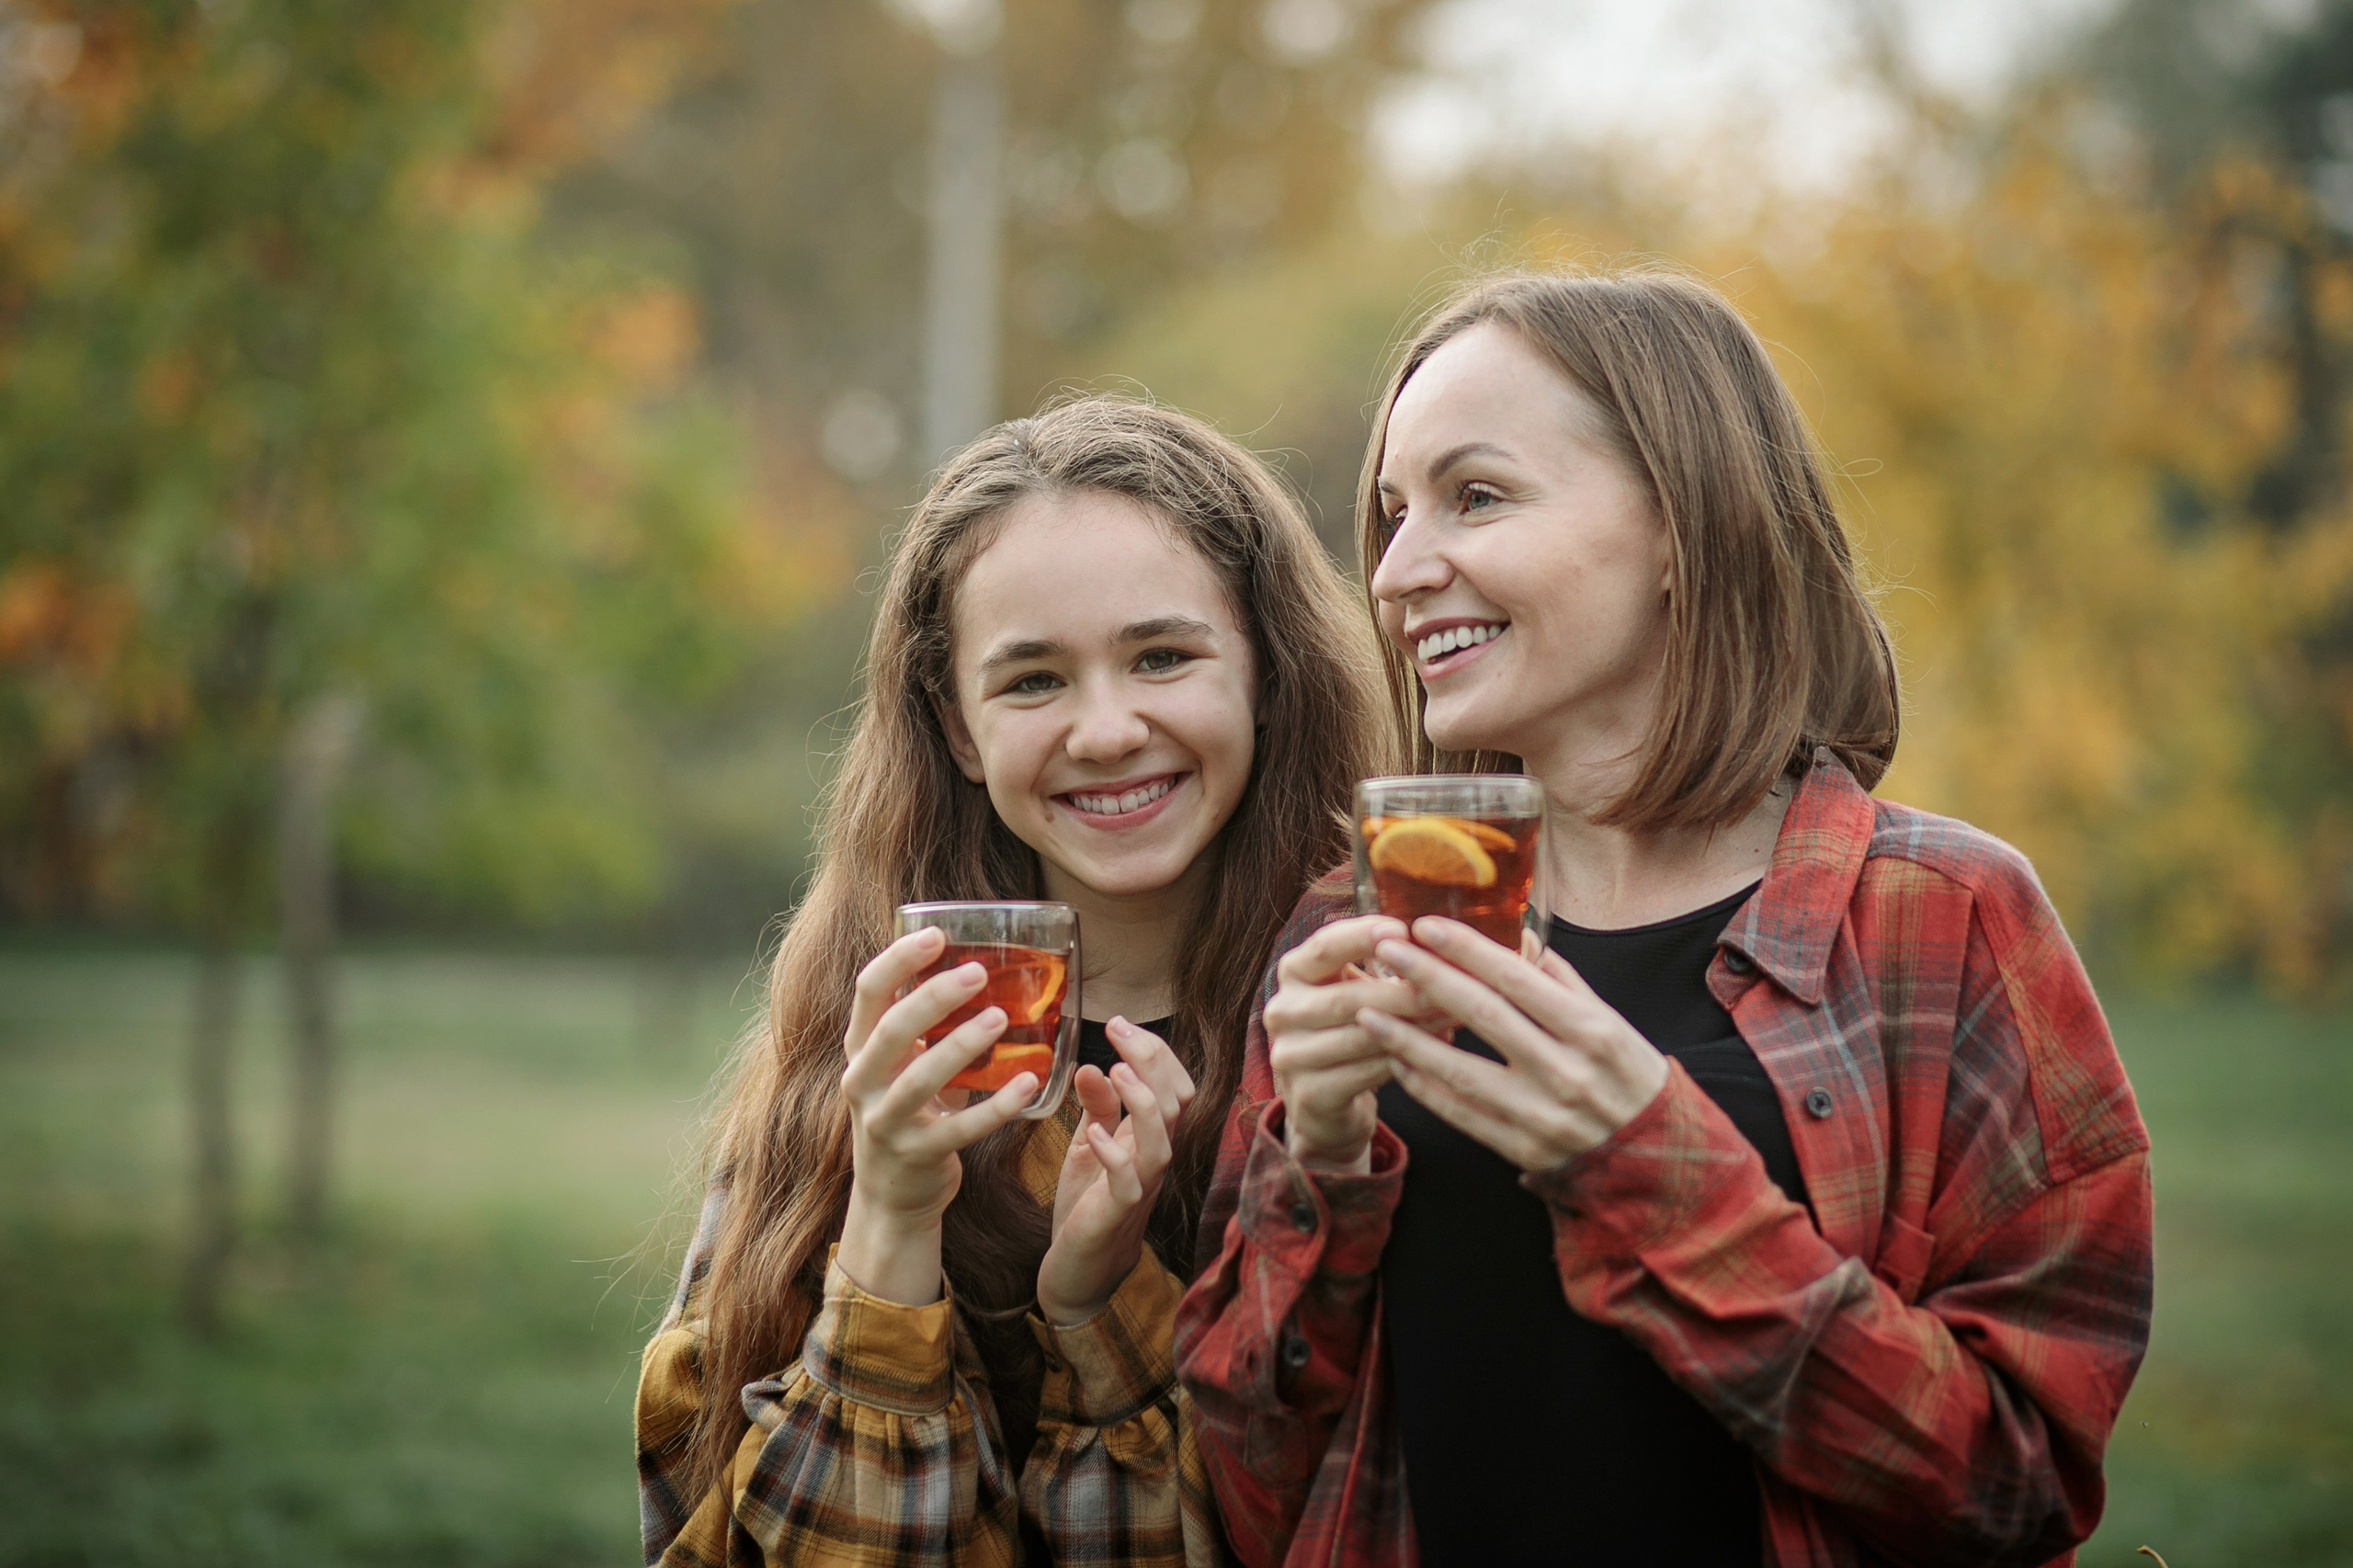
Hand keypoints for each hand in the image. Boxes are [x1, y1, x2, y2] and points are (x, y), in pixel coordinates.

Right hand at [837, 926, 1043, 1303]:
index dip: (898, 959)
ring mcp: (885, 1122)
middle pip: (892, 1030)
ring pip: (920, 1078)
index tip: (936, 934)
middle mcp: (863, 1082)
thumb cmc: (911, 1114)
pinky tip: (1029, 1082)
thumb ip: (930, 1028)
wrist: (893, 1197)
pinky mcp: (917, 1155)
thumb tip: (984, 969)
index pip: (868, 992)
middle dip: (934, 997)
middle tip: (977, 972)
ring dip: (962, 1045)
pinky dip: (996, 1105)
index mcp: (861, 1050)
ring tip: (1000, 1019)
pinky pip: (960, 1128)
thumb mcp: (907, 1067)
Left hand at [1036, 1018, 1196, 1324]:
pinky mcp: (1117, 1213)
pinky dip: (1114, 1155)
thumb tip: (1093, 1064)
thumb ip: (1096, 1107)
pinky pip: (1128, 1183)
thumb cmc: (1088, 1205)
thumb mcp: (1090, 1144)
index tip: (1120, 1024)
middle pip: (1174, 1104)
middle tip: (1118, 1030)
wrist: (1079, 1269)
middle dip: (1150, 1061)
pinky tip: (1094, 1134)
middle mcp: (1152, 1159)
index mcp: (1148, 1138)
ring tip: (1116, 1071)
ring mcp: (1140, 1187)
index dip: (1154, 1052)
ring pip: (1161, 1142)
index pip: (1173, 1087)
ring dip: (1141, 1103)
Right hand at [1262, 914, 1426, 1173]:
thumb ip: (1383, 962)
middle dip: (1403, 992)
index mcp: (1293, 973)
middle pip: (1347, 998)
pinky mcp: (1308, 1094)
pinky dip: (1403, 1061)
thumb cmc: (1351, 1028)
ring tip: (1452, 1017)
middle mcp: (1282, 1011)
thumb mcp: (1355, 987)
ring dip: (1412, 1027)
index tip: (1403, 929)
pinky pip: (1364, 1074)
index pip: (1323, 947)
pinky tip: (1434, 1052)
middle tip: (1450, 986)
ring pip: (1359, 1037)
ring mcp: (1290, 1055)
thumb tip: (1438, 943)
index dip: (1361, 936)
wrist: (1324, 1099)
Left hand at [1356, 918, 1668, 1172]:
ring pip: (1459, 1070)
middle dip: (1426, 978)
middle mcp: (1566, 1071)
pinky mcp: (1521, 1150)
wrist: (1658, 1166)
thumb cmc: (1632, 1080)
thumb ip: (1561, 981)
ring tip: (1367, 1011)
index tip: (1425, 925)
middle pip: (1482, 1014)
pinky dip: (1424, 1087)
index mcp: (1592, 1030)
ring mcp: (1541, 1115)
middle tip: (1385, 950)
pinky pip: (1460, 1114)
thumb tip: (1517, 935)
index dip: (1466, 949)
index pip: (1515, 978)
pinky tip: (1396, 1062)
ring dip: (1407, 1038)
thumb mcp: (1612, 1024)